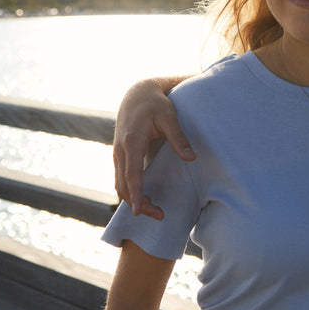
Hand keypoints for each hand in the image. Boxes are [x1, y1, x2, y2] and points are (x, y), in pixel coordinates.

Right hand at [112, 78, 193, 219]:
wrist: (137, 94)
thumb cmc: (155, 104)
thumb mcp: (170, 116)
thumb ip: (179, 138)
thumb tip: (190, 158)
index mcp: (131, 141)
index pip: (132, 174)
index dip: (136, 194)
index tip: (139, 211)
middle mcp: (120, 150)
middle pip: (123, 185)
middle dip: (138, 203)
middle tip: (160, 215)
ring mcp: (117, 154)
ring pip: (119, 184)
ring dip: (133, 200)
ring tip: (155, 210)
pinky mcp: (119, 156)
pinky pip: (120, 179)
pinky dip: (130, 192)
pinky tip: (145, 199)